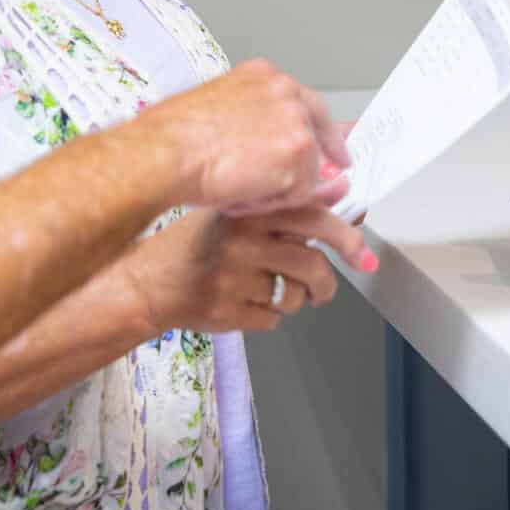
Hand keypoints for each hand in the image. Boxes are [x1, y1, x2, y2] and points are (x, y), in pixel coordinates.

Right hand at [121, 206, 376, 334]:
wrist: (146, 282)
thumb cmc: (193, 244)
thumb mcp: (234, 213)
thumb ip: (284, 205)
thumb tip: (340, 190)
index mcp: (248, 210)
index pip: (312, 218)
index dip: (345, 235)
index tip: (363, 254)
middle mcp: (243, 240)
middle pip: (311, 264)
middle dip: (328, 282)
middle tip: (326, 290)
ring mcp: (235, 278)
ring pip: (295, 296)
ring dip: (295, 301)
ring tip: (277, 294)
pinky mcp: (228, 311)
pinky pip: (271, 319)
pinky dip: (266, 315)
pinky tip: (245, 303)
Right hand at [143, 59, 350, 211]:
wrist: (165, 153)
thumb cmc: (171, 135)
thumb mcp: (214, 103)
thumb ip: (248, 116)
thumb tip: (259, 140)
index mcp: (264, 76)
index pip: (308, 103)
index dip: (323, 131)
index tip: (337, 151)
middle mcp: (285, 93)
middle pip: (317, 133)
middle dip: (317, 162)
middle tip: (325, 182)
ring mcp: (294, 124)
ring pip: (306, 170)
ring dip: (278, 187)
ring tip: (239, 189)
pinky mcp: (295, 158)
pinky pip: (296, 195)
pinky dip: (270, 204)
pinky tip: (241, 197)